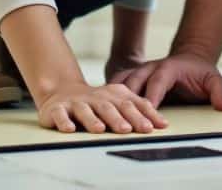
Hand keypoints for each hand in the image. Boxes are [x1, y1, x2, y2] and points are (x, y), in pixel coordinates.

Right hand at [35, 82, 168, 133]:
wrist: (62, 92)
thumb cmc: (96, 102)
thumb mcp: (118, 103)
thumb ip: (139, 111)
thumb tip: (163, 123)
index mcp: (114, 95)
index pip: (132, 104)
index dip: (143, 114)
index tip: (155, 127)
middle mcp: (97, 97)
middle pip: (111, 107)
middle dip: (121, 118)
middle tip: (130, 129)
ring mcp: (77, 102)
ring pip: (86, 110)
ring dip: (93, 120)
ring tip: (100, 129)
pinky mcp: (58, 108)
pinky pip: (60, 114)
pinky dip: (64, 121)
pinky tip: (69, 129)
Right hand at [110, 51, 221, 110]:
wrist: (191, 59)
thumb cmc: (201, 73)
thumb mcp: (215, 80)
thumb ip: (220, 93)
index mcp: (168, 68)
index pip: (157, 82)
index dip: (151, 98)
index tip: (146, 114)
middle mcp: (150, 67)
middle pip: (134, 82)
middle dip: (128, 100)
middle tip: (122, 119)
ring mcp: (139, 71)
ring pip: (120, 82)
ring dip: (112, 97)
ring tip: (104, 114)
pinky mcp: (132, 77)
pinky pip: (116, 84)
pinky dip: (108, 95)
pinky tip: (100, 109)